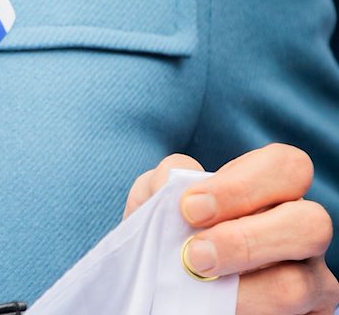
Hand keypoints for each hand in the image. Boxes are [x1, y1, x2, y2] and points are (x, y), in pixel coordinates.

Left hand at [124, 144, 338, 314]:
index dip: (241, 186)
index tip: (190, 208)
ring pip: (298, 284)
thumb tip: (173, 184)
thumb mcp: (155, 207)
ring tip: (199, 291)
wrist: (159, 290)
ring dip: (241, 291)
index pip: (285, 166)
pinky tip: (218, 311)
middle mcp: (298, 229)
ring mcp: (309, 277)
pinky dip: (250, 314)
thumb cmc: (165, 241)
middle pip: (311, 223)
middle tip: (197, 256)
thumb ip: (161, 186)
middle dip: (246, 240)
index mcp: (268, 192)